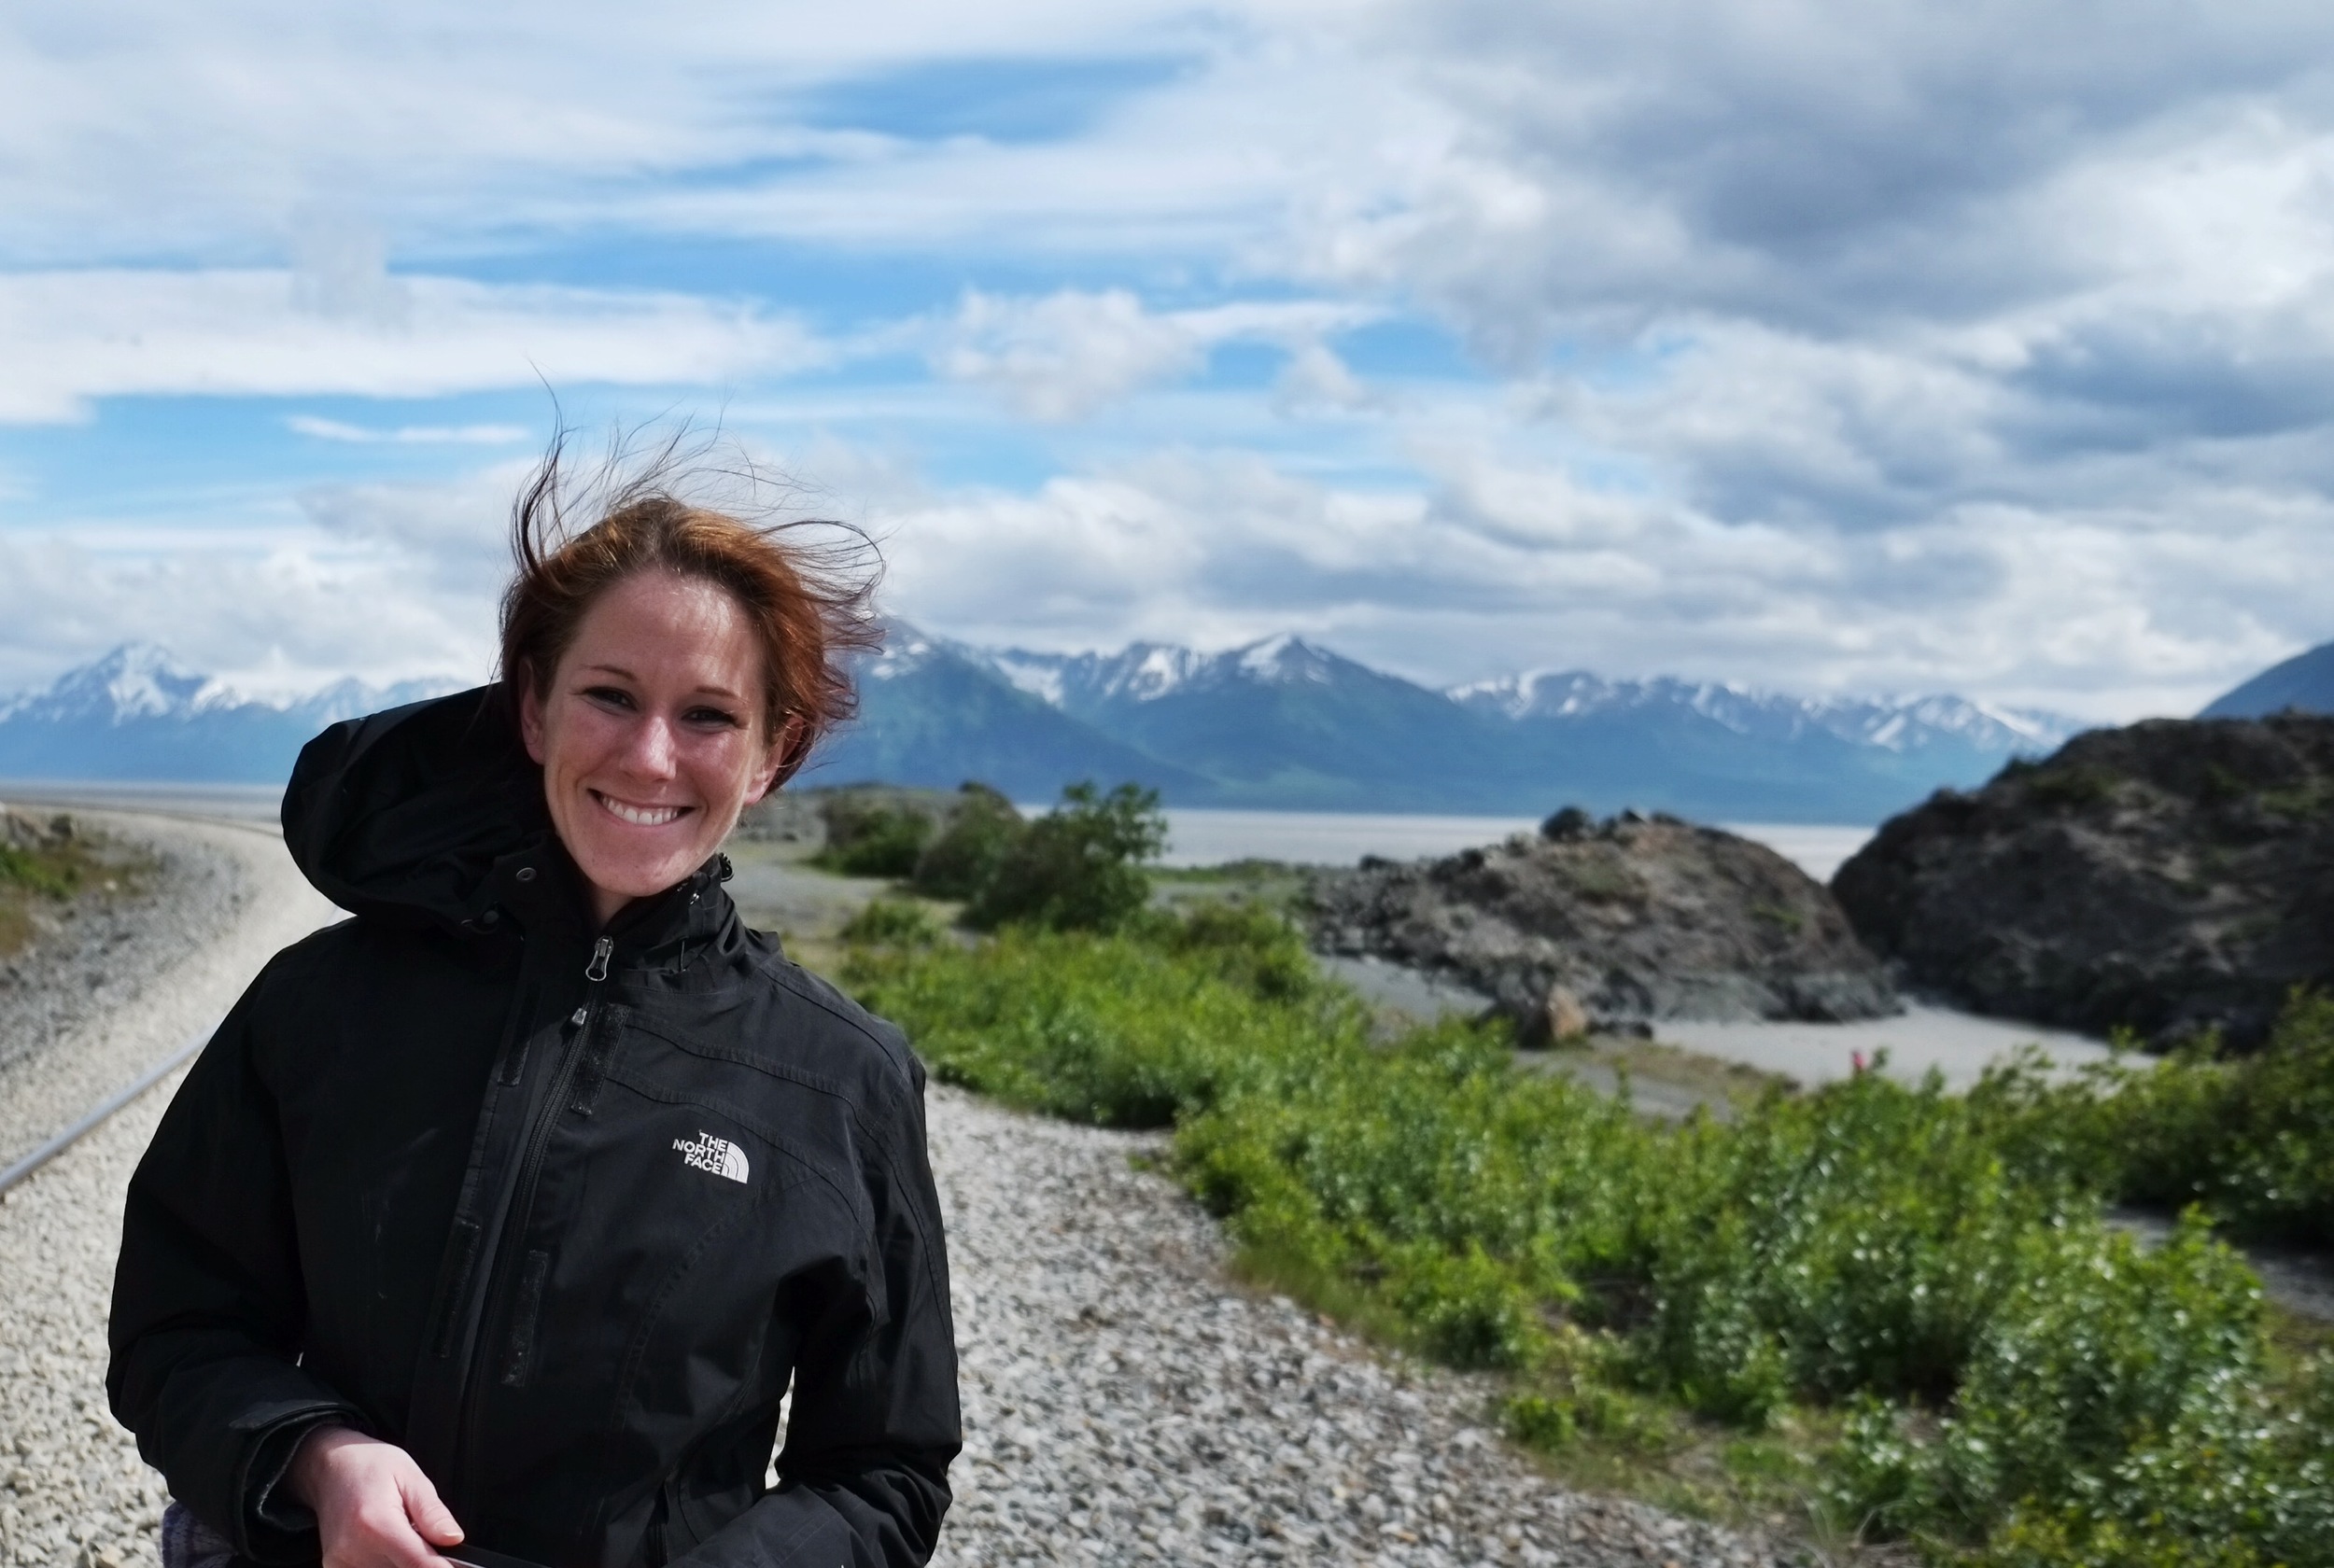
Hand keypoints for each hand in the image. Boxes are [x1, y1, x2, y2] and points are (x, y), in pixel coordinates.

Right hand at [287, 1425, 465, 1567]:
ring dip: (402, 1561)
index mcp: (376, 1524)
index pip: (417, 1563)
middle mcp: (353, 1549)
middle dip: (423, 1559)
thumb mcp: (410, 1476)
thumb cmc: (370, 1466)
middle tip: (423, 1535)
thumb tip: (453, 1539)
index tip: (452, 1565)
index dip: (440, 1567)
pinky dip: (386, 1563)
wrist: (330, 1466)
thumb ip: (432, 1512)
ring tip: (401, 1534)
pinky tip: (386, 1544)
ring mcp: (340, 1562)